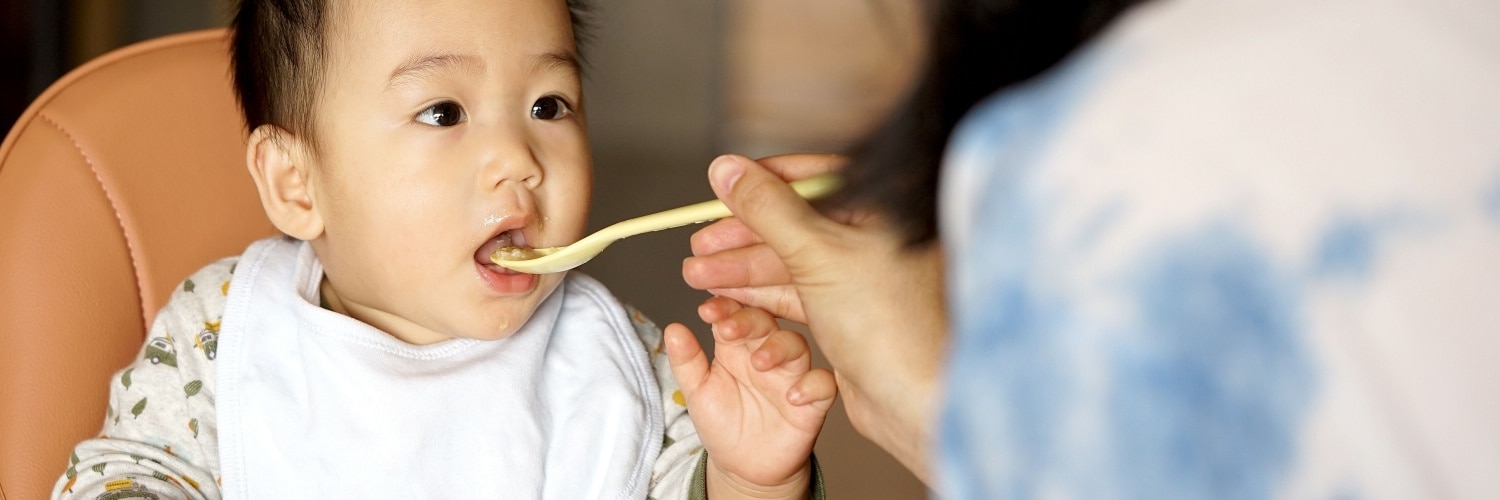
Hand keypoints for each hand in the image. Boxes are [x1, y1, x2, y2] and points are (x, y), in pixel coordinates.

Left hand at [664, 297, 836, 497]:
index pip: (735, 314)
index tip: (707, 311)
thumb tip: (673, 329)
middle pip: (767, 323)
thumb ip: (687, 362)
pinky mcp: (812, 402)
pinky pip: (824, 385)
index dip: (725, 307)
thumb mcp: (698, 393)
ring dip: (780, 348)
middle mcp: (767, 354)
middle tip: (729, 331)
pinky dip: (813, 385)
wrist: (743, 467)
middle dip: (750, 322)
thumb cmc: (723, 423)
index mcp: (738, 345)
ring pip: (797, 346)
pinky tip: (793, 396)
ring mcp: (791, 376)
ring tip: (759, 362)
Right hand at [681, 154, 947, 484]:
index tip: (723, 187)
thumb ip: (766, 208)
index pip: (812, 178)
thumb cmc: (886, 323)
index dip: (762, 183)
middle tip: (699, 246)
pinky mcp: (847, 312)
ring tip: (697, 276)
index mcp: (881, 208)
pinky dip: (761, 294)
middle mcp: (873, 237)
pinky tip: (726, 296)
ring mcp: (860, 276)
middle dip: (741, 236)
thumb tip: (727, 168)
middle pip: (794, 222)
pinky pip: (796, 292)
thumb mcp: (816, 253)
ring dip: (742, 269)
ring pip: (790, 262)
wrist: (914, 399)